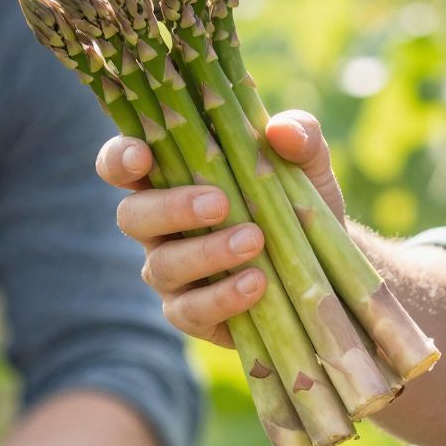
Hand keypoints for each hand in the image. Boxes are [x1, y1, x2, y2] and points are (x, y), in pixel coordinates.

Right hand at [95, 110, 347, 347]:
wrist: (325, 268)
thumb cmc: (299, 204)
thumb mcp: (308, 164)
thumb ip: (299, 137)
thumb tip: (280, 131)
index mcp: (170, 178)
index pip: (122, 164)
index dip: (119, 159)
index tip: (142, 157)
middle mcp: (159, 227)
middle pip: (131, 216)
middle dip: (170, 208)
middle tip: (219, 203)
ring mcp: (171, 273)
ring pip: (161, 266)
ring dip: (206, 253)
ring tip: (254, 240)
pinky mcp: (192, 314)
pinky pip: (190, 310)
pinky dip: (222, 297)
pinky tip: (256, 283)